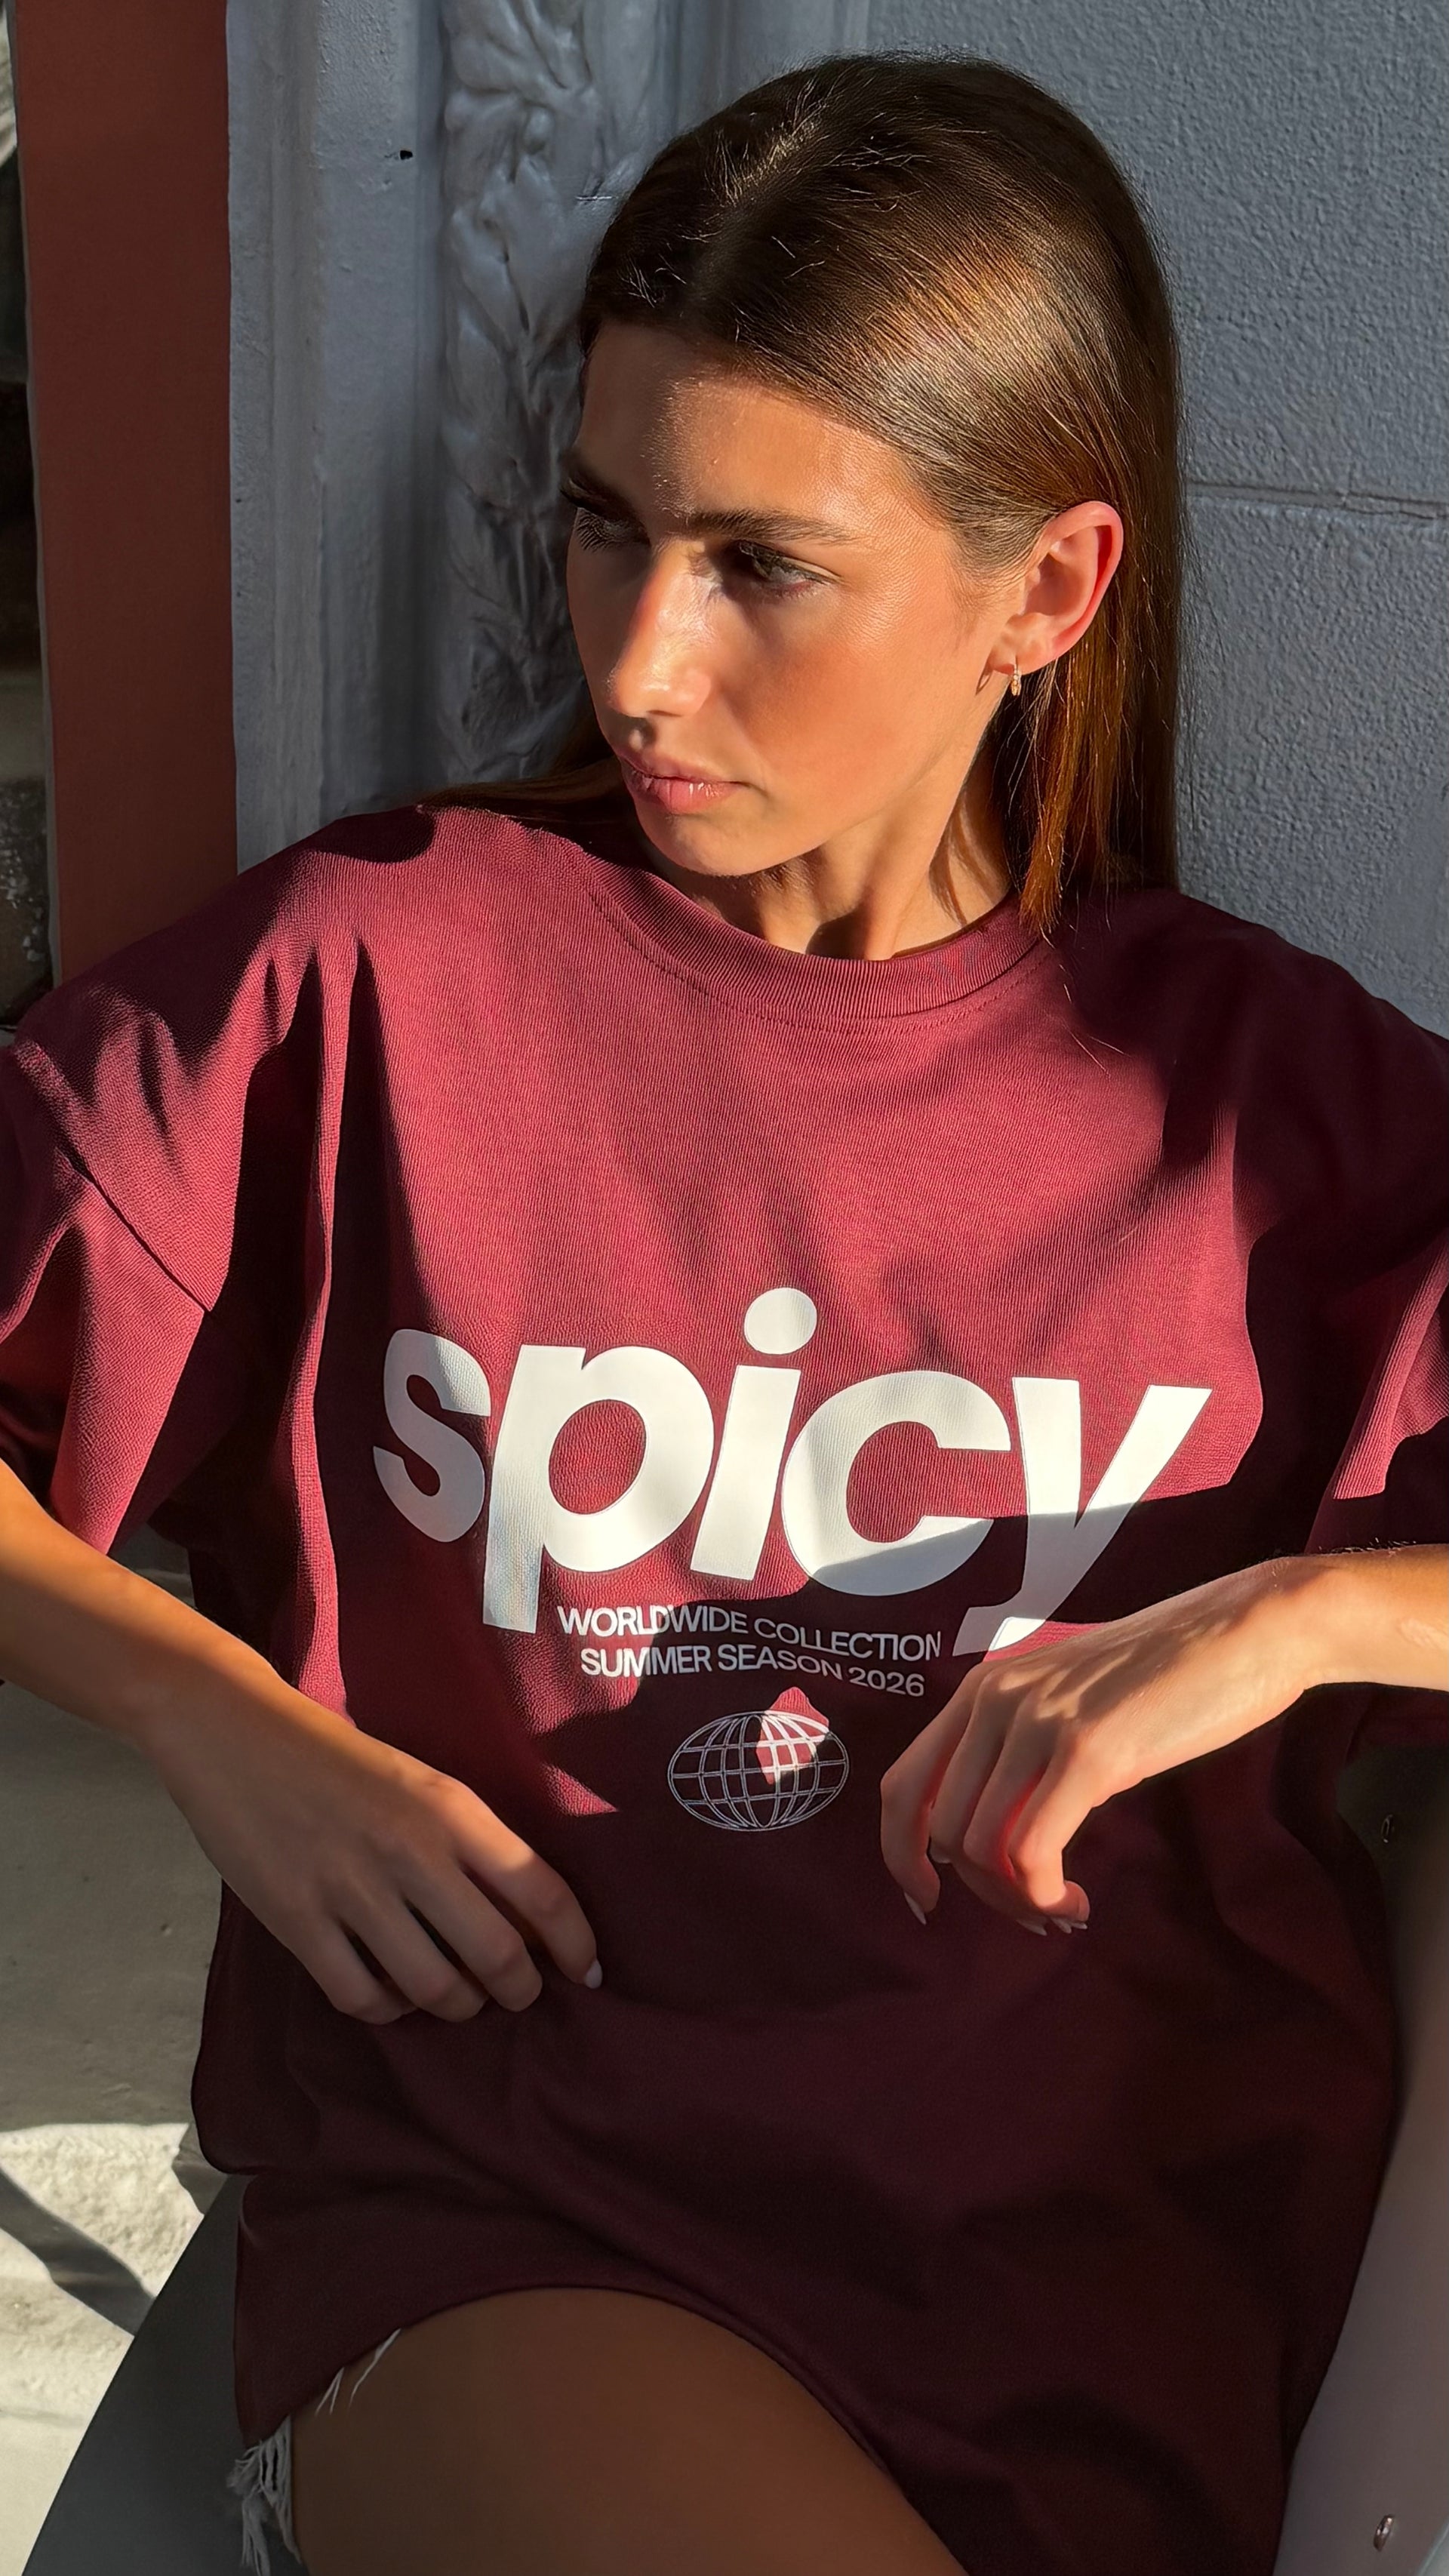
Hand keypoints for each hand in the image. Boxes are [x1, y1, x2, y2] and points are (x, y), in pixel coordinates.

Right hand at [145, 1681, 601, 2024]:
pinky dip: (389, 2009)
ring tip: (461, 1997)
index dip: (575, 1944)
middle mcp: (410, 1851)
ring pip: (433, 1988)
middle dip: (520, 1990)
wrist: (234, 1732)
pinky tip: (393, 1994)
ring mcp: (350, 1890)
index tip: (587, 1972)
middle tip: (520, 1994)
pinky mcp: (295, 1921)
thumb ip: (469, 1842)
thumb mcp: (422, 1781)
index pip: (542, 1891)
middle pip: (496, 1956)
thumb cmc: (340, 1757)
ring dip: (459, 2006)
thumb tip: (526, 1921)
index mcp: (452, 1808)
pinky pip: (362, 1996)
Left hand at [880, 1558, 1329, 1932]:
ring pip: (983, 1847)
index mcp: (983, 1688)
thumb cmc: (1167, 1674)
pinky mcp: (1089, 1751)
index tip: (929, 1899)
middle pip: (944, 1831)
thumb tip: (991, 1836)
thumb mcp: (1069, 1703)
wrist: (1246, 1631)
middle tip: (1035, 1909)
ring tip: (1061, 1907)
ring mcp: (1039, 1722)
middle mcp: (995, 1700)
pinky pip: (1032, 1849)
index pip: (902, 1784)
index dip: (900, 1854)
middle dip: (983, 1890)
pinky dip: (1046, 1892)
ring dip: (1019, 1899)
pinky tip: (1077, 1900)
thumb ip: (1024, 1749)